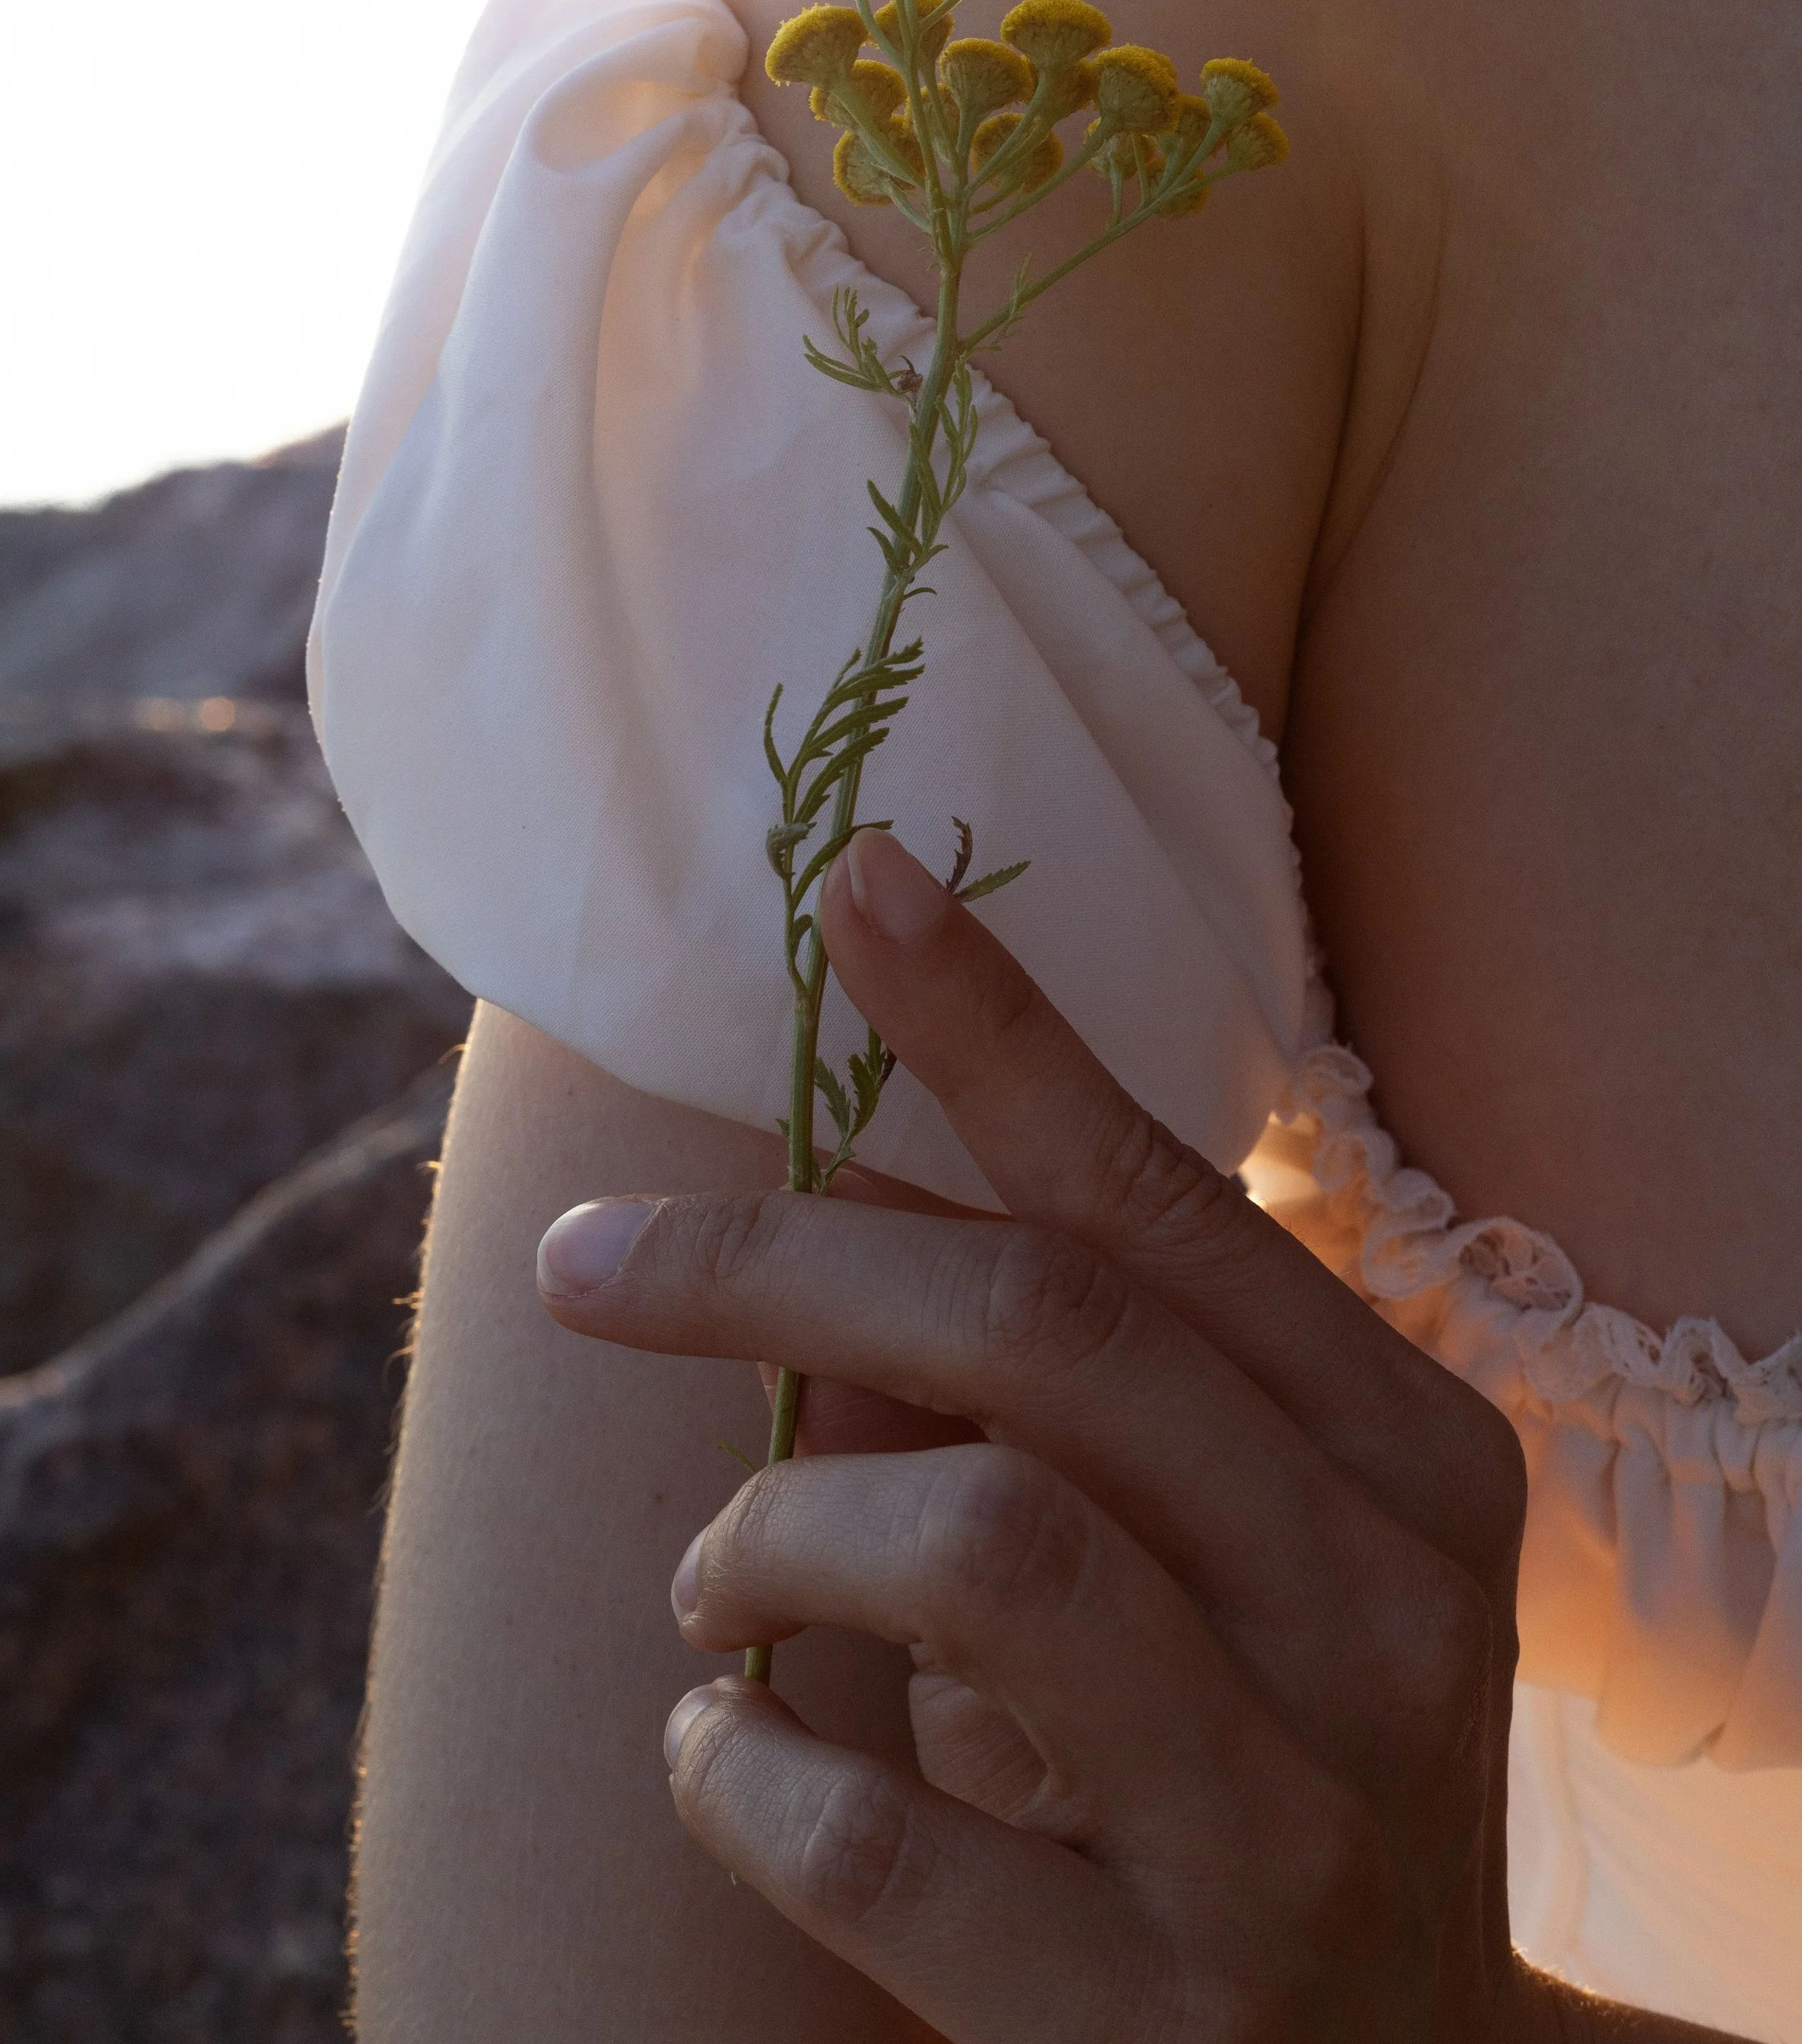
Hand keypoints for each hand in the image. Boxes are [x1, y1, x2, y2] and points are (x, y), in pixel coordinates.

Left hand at [536, 829, 1531, 2042]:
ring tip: (717, 1591)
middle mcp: (1381, 1612)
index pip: (1164, 1198)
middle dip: (772, 1257)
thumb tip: (837, 1221)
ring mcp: (1290, 1826)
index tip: (855, 877)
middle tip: (583, 1269)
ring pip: (973, 1540)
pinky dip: (734, 1768)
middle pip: (1043, 1329)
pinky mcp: (1159, 2020)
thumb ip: (1053, 1390)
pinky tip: (724, 1759)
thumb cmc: (1261, 1766)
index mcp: (1408, 1458)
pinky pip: (871, 1829)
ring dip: (773, 1531)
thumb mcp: (1212, 1562)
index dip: (996, 1024)